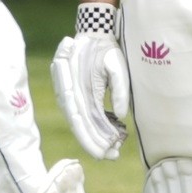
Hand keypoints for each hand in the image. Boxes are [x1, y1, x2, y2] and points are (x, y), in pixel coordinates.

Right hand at [51, 3, 129, 159]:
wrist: (92, 35)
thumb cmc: (105, 49)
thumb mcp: (117, 64)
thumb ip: (120, 89)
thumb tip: (122, 116)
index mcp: (76, 87)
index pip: (81, 120)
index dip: (90, 139)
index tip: (102, 154)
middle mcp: (69, 94)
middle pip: (80, 125)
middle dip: (94, 143)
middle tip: (110, 157)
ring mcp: (70, 96)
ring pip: (81, 123)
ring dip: (95, 137)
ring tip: (113, 149)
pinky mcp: (76, 97)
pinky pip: (83, 116)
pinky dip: (95, 126)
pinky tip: (111, 133)